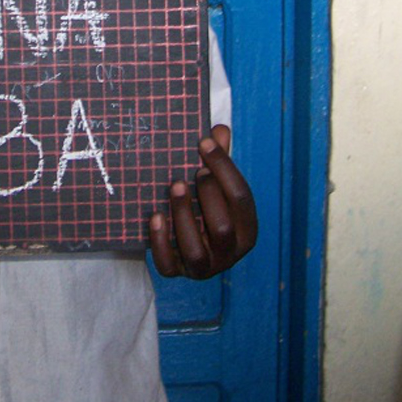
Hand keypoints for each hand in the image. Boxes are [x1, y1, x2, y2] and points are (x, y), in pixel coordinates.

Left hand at [149, 125, 256, 279]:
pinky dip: (161, 241)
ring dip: (184, 215)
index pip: (241, 198)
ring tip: (174, 186)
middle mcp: (229, 253)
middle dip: (208, 195)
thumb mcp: (218, 188)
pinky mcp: (178, 273)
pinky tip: (155, 216)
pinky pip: (168, 265)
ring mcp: (204, 267)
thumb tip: (219, 129)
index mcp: (247, 229)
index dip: (224, 167)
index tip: (205, 141)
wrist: (190, 248)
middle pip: (222, 227)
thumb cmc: (208, 210)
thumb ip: (219, 163)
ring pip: (195, 250)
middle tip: (194, 170)